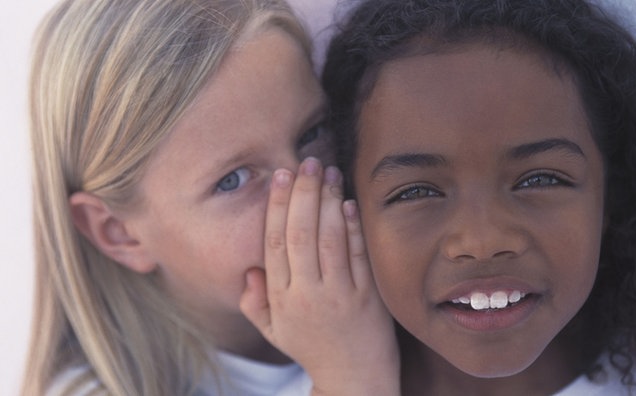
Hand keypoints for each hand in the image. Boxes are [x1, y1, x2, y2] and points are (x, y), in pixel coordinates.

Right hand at [240, 157, 399, 395]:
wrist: (353, 380)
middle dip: (302, 193)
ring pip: (330, 239)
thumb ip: (255, 301)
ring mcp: (340, 295)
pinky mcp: (368, 298)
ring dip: (328, 201)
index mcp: (281, 299)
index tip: (281, 175)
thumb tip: (250, 269)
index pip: (274, 242)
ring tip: (328, 172)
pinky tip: (349, 203)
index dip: (277, 206)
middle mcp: (308, 294)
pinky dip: (354, 227)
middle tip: (307, 162)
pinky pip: (359, 256)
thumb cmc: (311, 348)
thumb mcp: (273, 331)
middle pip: (301, 233)